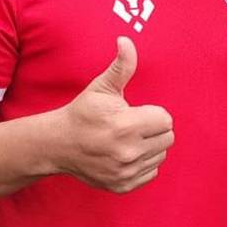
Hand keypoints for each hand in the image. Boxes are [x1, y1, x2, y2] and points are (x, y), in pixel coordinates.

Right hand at [55, 37, 173, 191]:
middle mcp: (128, 152)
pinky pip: (151, 172)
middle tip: (134, 125)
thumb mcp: (101, 87)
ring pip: (160, 155)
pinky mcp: (123, 185)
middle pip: (167, 138)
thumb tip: (126, 41)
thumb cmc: (83, 113)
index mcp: (126, 125)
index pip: (166, 120)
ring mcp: (126, 172)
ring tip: (128, 139)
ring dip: (150, 146)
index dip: (152, 113)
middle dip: (154, 129)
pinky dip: (143, 163)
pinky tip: (126, 154)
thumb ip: (121, 66)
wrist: (59, 145)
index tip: (135, 112)